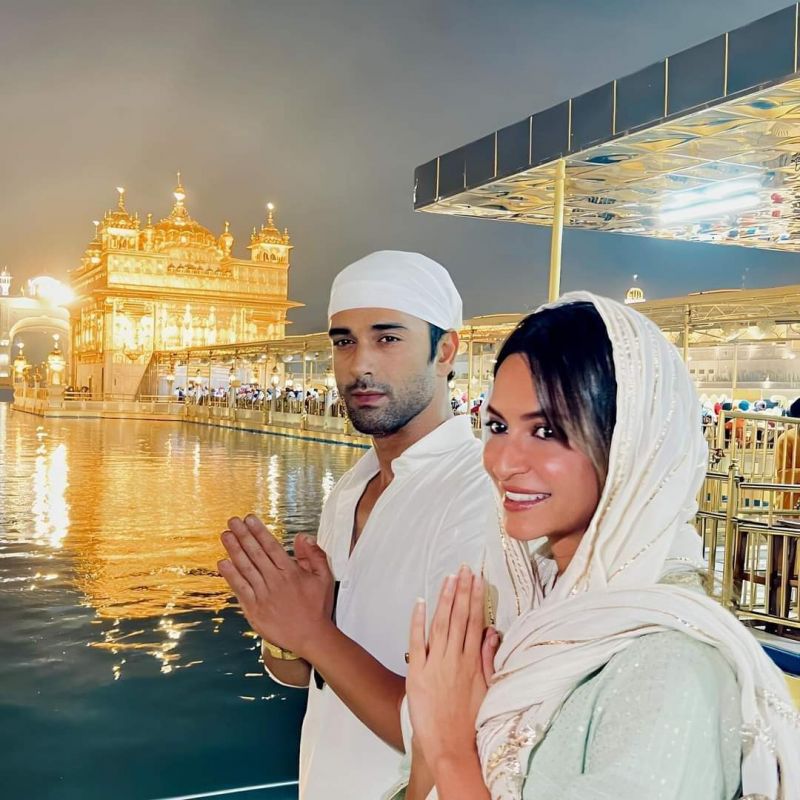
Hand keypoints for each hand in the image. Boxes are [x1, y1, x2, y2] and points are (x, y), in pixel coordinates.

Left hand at [217, 515, 333, 657]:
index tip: (249, 519)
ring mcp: (263, 595)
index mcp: (290, 572)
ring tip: (225, 535)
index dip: (258, 531)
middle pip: (255, 553)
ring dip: (233, 550)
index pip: (271, 546)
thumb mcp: (324, 577)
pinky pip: (240, 588)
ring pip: (245, 568)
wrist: (311, 637)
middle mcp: (274, 581)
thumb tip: (302, 536)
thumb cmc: (318, 608)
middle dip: (242, 535)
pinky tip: (223, 563)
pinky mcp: (254, 609)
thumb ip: (314, 554)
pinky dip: (230, 575)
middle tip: (232, 521)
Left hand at [406, 566, 499, 769]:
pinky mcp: (417, 673)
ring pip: (441, 624)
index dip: (475, 598)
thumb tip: (492, 632)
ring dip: (445, 599)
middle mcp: (454, 658)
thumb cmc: (470, 722)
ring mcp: (435, 664)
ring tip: (449, 578)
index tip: (477, 579)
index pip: (475, 622)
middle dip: (461, 591)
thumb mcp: (486, 689)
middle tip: (464, 568)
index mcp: (472, 661)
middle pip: (459, 617)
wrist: (452, 748)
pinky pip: (417, 642)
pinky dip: (418, 621)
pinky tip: (420, 602)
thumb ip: (487, 659)